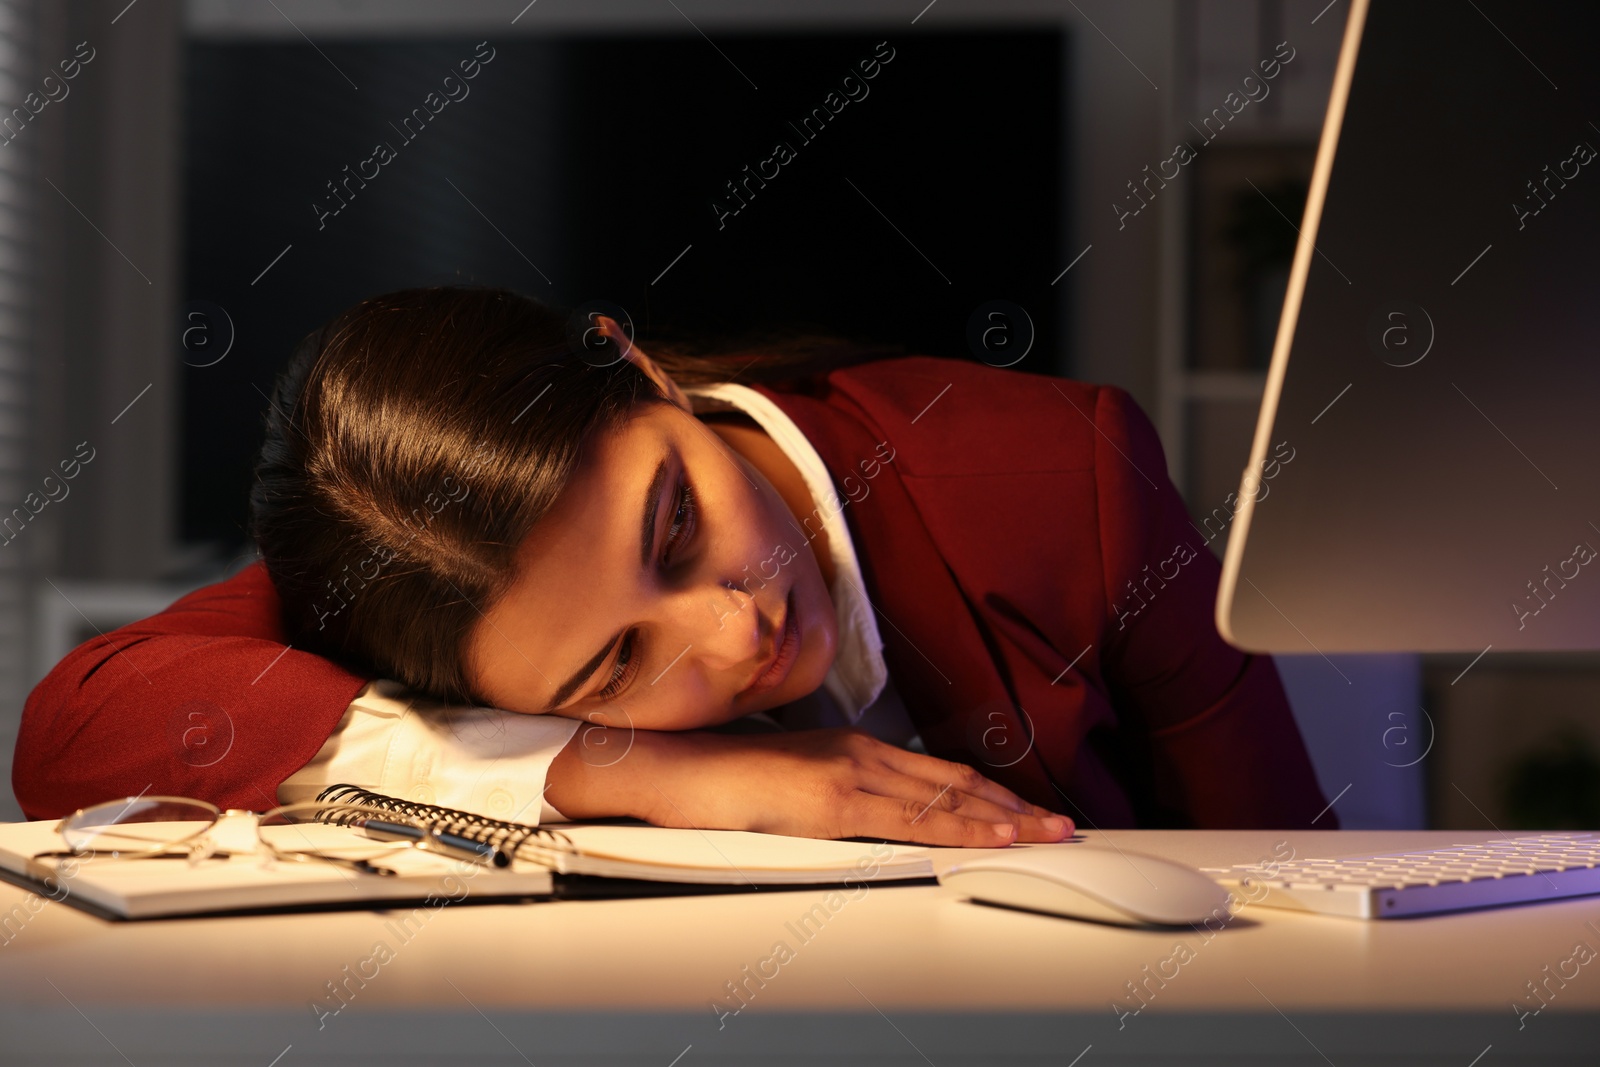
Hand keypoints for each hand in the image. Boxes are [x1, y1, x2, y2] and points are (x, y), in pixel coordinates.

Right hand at [548, 725, 1073, 846]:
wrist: (666, 766)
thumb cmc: (715, 780)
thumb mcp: (787, 787)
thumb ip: (828, 799)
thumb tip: (859, 822)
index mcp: (849, 750)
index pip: (935, 775)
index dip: (987, 794)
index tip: (1027, 810)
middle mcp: (857, 754)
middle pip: (953, 783)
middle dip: (1014, 806)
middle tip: (1064, 823)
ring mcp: (846, 774)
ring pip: (943, 797)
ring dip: (1003, 815)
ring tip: (1048, 830)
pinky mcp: (829, 800)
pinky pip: (908, 818)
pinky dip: (960, 824)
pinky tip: (992, 832)